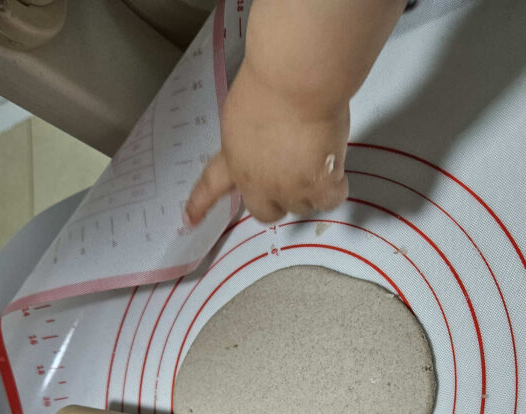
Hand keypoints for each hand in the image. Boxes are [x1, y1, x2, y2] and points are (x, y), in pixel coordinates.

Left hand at [185, 62, 349, 224]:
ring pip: (303, 206)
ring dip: (311, 188)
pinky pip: (331, 199)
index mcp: (233, 159)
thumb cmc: (268, 84)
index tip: (189, 220)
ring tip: (318, 156)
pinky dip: (335, 185)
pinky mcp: (318, 187)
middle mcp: (257, 181)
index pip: (210, 187)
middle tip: (294, 179)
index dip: (200, 205)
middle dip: (278, 201)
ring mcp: (289, 188)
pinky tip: (334, 165)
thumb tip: (272, 146)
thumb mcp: (242, 115)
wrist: (296, 82)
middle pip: (266, 212)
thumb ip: (250, 140)